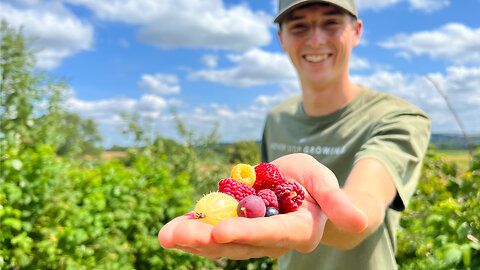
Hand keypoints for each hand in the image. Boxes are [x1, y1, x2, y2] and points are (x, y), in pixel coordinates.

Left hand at [158, 153, 366, 258]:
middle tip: (175, 236)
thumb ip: (338, 200)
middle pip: (238, 244)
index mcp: (296, 230)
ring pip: (220, 242)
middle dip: (206, 241)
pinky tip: (171, 227)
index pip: (271, 234)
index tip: (219, 232)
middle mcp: (271, 240)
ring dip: (192, 239)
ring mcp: (249, 235)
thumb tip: (360, 222)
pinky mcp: (234, 226)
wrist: (297, 186)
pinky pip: (212, 230)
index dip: (246, 234)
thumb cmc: (313, 182)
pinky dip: (193, 229)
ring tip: (165, 235)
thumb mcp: (325, 181)